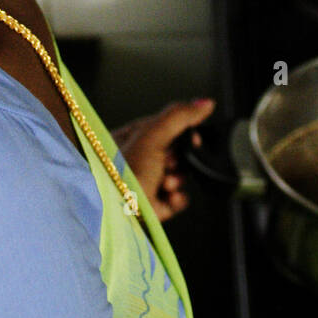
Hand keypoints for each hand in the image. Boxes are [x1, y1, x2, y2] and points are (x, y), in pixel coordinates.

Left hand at [111, 98, 215, 221]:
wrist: (111, 214)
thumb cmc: (121, 173)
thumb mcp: (151, 136)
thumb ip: (179, 117)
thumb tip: (206, 103)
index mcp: (129, 139)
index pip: (163, 127)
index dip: (182, 132)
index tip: (192, 138)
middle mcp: (135, 162)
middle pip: (174, 153)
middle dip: (179, 160)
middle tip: (169, 163)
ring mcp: (143, 185)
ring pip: (177, 176)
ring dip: (178, 179)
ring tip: (167, 183)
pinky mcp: (152, 208)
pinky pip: (176, 199)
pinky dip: (178, 199)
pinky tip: (169, 197)